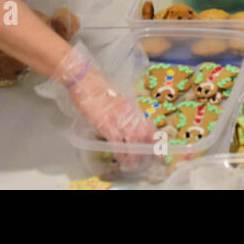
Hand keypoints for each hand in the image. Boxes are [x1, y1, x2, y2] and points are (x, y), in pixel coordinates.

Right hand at [57, 45, 154, 161]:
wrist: (85, 79)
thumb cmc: (97, 87)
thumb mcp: (115, 99)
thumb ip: (123, 110)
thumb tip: (126, 120)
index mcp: (132, 107)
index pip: (148, 124)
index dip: (154, 138)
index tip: (157, 149)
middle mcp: (129, 113)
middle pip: (144, 134)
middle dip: (147, 150)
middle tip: (145, 161)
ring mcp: (118, 118)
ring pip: (133, 140)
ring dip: (134, 155)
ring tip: (132, 164)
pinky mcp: (106, 123)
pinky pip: (117, 141)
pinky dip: (120, 152)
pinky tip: (120, 159)